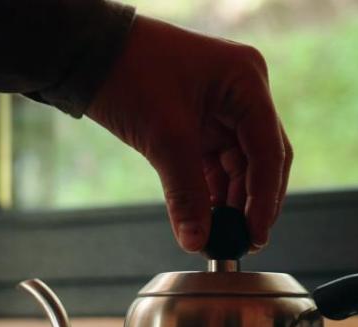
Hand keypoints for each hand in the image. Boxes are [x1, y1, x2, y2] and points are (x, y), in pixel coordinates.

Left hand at [87, 15, 291, 252]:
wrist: (88, 52)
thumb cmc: (128, 73)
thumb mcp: (164, 139)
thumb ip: (187, 195)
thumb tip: (197, 242)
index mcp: (246, 83)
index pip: (269, 151)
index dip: (265, 199)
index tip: (254, 235)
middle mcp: (244, 94)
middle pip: (262, 162)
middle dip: (252, 204)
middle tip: (243, 242)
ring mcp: (225, 109)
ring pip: (241, 168)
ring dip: (231, 204)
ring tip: (218, 237)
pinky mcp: (205, 124)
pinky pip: (218, 166)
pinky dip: (213, 194)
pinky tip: (205, 219)